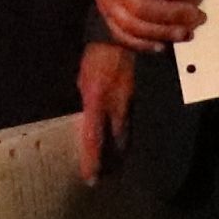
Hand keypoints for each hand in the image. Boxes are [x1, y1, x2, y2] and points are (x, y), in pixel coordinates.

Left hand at [73, 40, 133, 180]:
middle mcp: (115, 105)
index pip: (93, 137)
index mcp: (97, 100)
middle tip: (104, 178)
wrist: (121, 39)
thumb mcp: (82, 78)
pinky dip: (124, 137)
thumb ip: (85, 101)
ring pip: (124, 135)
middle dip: (109, 163)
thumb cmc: (96, 56)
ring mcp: (129, 103)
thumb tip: (84, 118)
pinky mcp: (136, 99)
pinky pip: (130, 123)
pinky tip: (121, 144)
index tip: (91, 177)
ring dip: (119, 153)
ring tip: (113, 168)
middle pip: (114, 143)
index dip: (92, 159)